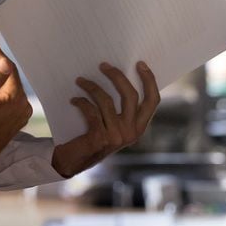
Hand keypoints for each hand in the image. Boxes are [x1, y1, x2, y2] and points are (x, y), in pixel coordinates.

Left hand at [51, 61, 159, 177]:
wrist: (73, 162)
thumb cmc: (93, 137)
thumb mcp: (113, 125)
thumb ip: (122, 109)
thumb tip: (118, 76)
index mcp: (139, 128)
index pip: (152, 102)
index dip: (149, 81)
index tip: (140, 64)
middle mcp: (131, 132)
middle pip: (130, 96)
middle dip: (117, 76)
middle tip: (103, 65)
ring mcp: (116, 136)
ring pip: (106, 101)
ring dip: (91, 87)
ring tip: (80, 80)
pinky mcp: (99, 138)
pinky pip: (91, 111)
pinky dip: (81, 102)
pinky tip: (74, 99)